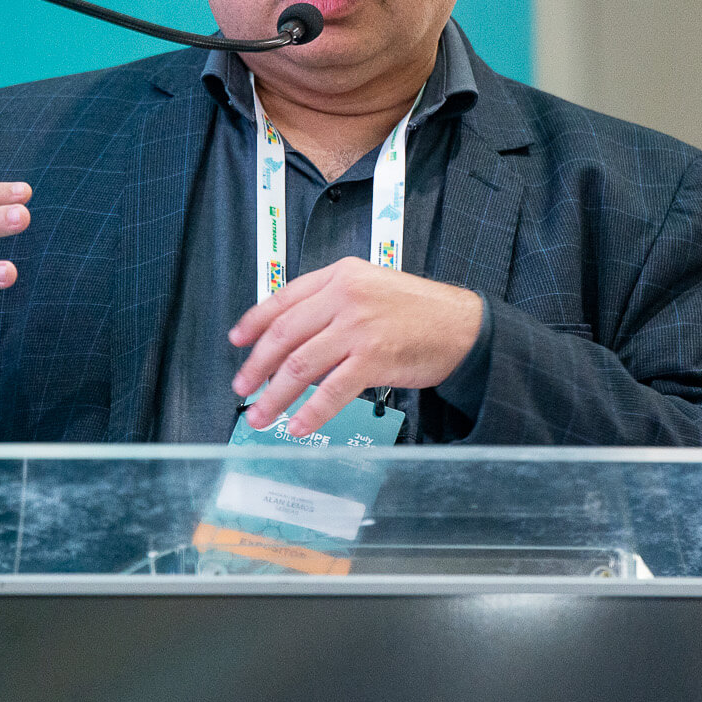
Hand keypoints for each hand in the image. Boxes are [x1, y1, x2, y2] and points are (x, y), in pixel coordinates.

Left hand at [228, 257, 482, 436]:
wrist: (464, 325)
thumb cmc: (420, 310)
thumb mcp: (371, 287)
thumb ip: (332, 302)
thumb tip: (292, 334)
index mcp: (341, 275)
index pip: (283, 298)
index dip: (254, 322)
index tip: (237, 341)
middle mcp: (345, 296)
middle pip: (284, 335)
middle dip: (257, 366)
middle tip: (243, 386)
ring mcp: (359, 327)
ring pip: (300, 365)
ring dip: (275, 396)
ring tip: (261, 415)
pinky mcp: (374, 357)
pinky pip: (331, 391)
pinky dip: (311, 412)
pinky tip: (299, 425)